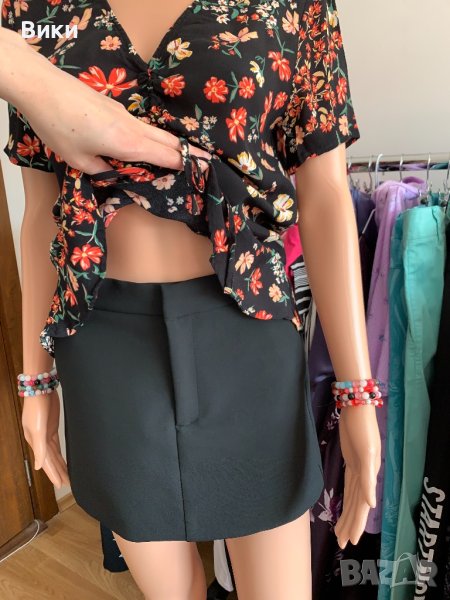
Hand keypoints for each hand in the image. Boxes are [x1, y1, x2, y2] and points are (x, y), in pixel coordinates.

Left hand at [2, 29, 211, 173]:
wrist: (42, 87)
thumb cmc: (58, 126)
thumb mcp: (78, 159)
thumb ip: (102, 170)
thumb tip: (114, 173)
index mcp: (127, 143)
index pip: (165, 156)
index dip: (185, 164)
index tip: (203, 170)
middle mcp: (132, 127)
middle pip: (167, 141)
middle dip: (188, 152)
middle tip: (206, 161)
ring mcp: (125, 114)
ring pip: (155, 132)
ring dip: (171, 144)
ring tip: (183, 155)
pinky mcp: (115, 108)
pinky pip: (141, 126)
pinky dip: (153, 137)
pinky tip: (149, 144)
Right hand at [21, 389, 69, 488]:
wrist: (41, 389)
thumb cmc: (37, 408)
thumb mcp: (38, 429)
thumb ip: (39, 448)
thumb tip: (38, 466)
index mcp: (35, 442)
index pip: (45, 463)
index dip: (53, 474)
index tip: (61, 484)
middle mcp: (40, 440)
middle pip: (50, 460)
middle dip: (58, 471)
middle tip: (67, 483)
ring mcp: (46, 433)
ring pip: (54, 453)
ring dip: (60, 464)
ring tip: (67, 475)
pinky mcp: (53, 426)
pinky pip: (57, 444)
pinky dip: (60, 453)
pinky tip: (63, 458)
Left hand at [333, 406, 380, 547]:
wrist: (356, 407)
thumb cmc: (361, 428)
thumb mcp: (366, 453)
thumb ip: (368, 479)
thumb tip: (370, 504)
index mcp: (368, 475)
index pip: (361, 506)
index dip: (357, 524)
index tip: (351, 540)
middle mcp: (364, 475)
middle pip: (356, 505)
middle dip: (350, 524)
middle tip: (342, 543)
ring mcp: (358, 468)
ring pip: (352, 497)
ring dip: (347, 514)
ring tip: (341, 531)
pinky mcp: (352, 460)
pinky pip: (350, 485)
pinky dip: (349, 497)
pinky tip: (347, 505)